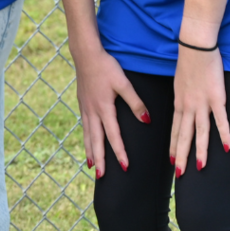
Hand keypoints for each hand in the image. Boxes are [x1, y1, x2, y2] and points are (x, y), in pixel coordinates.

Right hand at [74, 45, 148, 176]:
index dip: (119, 152)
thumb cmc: (106, 67)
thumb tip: (147, 120)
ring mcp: (85, 107)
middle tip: (102, 176)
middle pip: (96, 140)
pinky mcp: (82, 103)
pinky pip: (84, 126)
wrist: (85, 54)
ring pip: (87, 134)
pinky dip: (86, 139)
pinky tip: (88, 143)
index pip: (113, 135)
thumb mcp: (123, 83)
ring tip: (92, 167)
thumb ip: (135, 103)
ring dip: (90, 151)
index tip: (125, 167)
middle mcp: (92, 111)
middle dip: (100, 159)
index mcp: (103, 108)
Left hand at [170, 47, 229, 175]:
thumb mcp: (179, 85)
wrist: (195, 48)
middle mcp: (188, 106)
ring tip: (200, 167)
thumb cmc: (188, 64)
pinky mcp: (216, 98)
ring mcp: (202, 103)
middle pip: (184, 135)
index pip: (175, 130)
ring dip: (201, 150)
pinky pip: (220, 119)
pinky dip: (224, 134)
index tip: (172, 162)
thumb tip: (185, 110)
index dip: (174, 147)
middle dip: (182, 155)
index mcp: (179, 103)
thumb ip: (183, 100)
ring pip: (200, 131)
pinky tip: (227, 147)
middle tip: (179, 173)